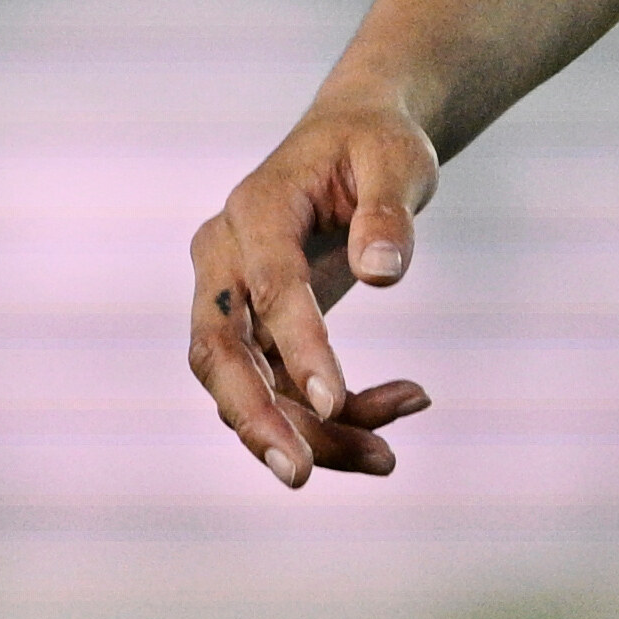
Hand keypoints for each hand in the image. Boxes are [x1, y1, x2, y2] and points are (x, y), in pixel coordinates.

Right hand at [184, 94, 440, 488]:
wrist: (354, 141)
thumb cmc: (376, 144)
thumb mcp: (397, 159)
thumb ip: (389, 212)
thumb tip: (382, 275)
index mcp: (256, 209)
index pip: (267, 286)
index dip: (298, 346)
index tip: (336, 402)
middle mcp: (224, 258)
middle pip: (217, 352)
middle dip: (255, 419)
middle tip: (300, 477)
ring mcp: (232, 299)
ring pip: (249, 388)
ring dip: (313, 432)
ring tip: (388, 457)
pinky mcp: (254, 332)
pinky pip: (280, 392)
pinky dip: (334, 416)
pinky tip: (401, 404)